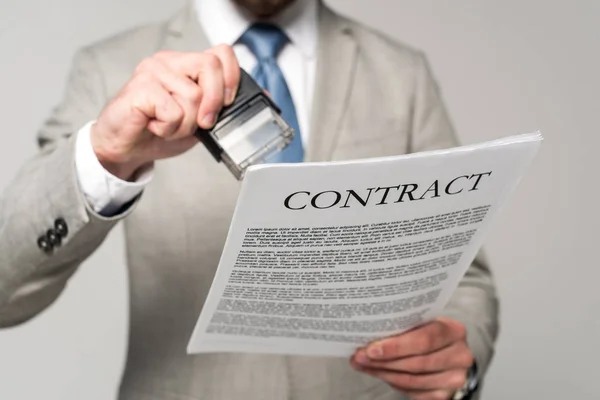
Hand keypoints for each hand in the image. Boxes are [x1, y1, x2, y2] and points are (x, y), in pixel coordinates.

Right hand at [90, 45, 240, 179]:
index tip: (229, 104)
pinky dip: (169, 128)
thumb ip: (223, 107)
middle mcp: (169, 62)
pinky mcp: (140, 87)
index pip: (221, 53)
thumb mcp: (200, 121)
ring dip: (185, 124)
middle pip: (211, 66)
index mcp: (186, 66)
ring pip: (193, 95)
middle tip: (202, 123)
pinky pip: (173, 110)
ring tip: (168, 126)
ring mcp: (153, 71)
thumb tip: (261, 97)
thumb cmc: (159, 132)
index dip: (233, 78)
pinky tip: (155, 126)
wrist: (127, 149)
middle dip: (214, 102)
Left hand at [350, 318, 472, 399]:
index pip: (424, 340)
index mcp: (453, 331)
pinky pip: (413, 391)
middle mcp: (460, 355)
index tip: (372, 349)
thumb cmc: (430, 334)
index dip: (396, 347)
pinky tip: (379, 373)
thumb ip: (402, 327)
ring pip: (412, 380)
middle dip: (384, 361)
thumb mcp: (422, 323)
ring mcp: (454, 378)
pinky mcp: (444, 394)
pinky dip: (392, 382)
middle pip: (416, 362)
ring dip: (383, 373)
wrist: (448, 352)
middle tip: (361, 357)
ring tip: (364, 365)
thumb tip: (366, 332)